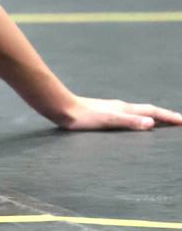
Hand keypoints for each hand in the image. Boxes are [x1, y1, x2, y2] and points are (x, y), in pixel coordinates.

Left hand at [61, 95, 181, 130]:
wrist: (61, 108)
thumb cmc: (82, 116)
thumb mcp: (107, 121)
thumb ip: (128, 122)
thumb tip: (151, 124)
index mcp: (124, 109)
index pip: (152, 112)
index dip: (168, 117)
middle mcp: (120, 107)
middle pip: (148, 110)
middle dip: (164, 116)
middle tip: (178, 121)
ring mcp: (111, 109)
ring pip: (137, 112)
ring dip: (151, 117)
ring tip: (160, 122)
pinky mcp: (102, 113)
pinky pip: (126, 116)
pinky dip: (136, 119)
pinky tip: (130, 122)